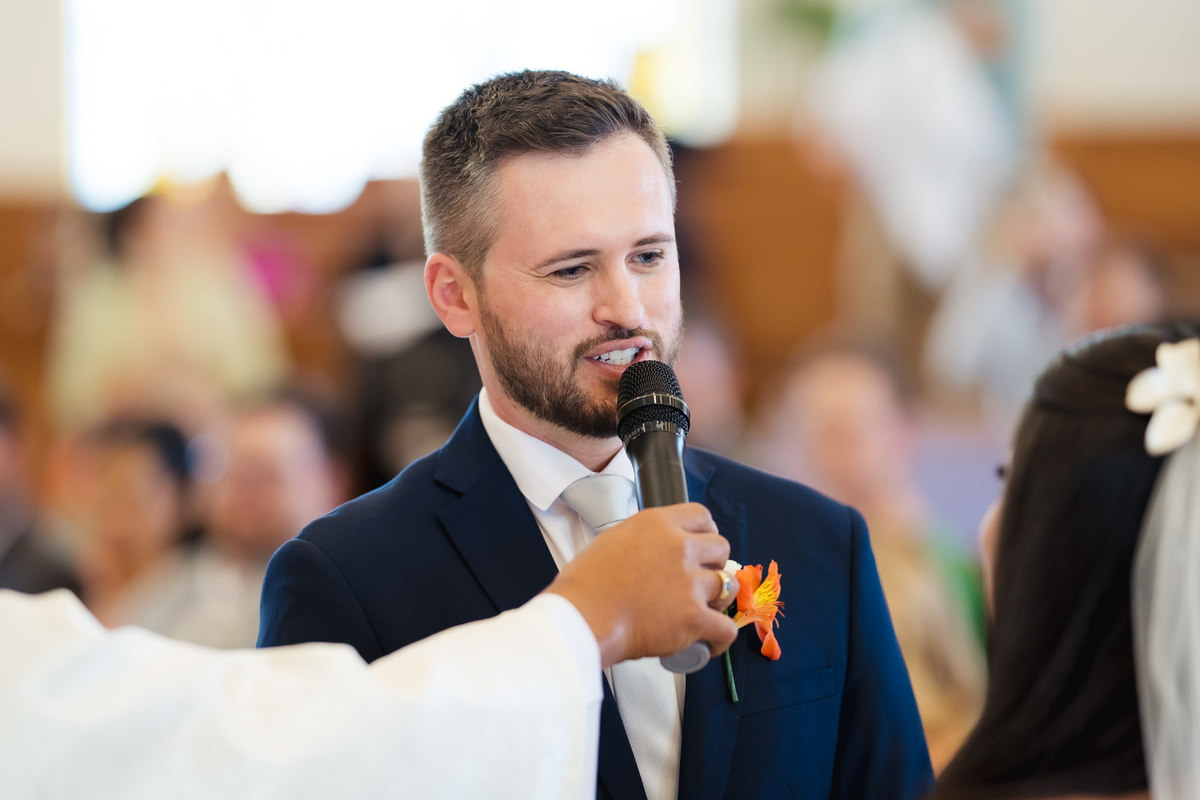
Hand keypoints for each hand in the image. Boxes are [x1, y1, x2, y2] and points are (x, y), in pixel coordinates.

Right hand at [543, 503, 737, 667]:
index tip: (702, 546)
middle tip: (700, 579)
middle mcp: (679, 547)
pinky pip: (725, 628)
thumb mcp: (613, 540)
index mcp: (657, 524)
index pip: (701, 516)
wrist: (583, 617)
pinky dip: (720, 638)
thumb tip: (654, 552)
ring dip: (718, 598)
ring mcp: (690, 582)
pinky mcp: (694, 617)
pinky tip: (710, 641)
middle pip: (721, 547)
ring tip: (704, 610)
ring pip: (727, 586)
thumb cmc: (586, 585)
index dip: (705, 533)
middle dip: (714, 563)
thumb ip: (643, 540)